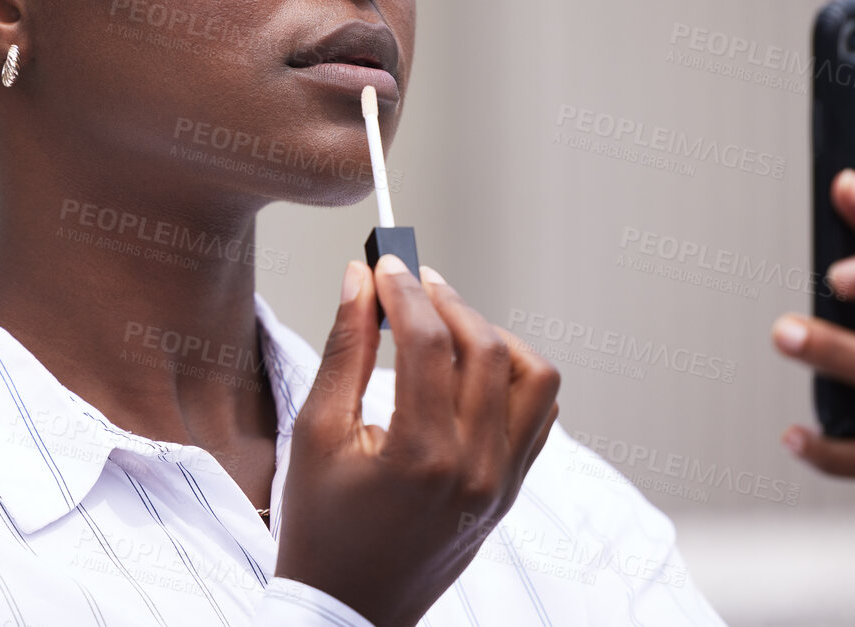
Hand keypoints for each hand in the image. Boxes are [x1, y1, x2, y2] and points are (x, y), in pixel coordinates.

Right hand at [275, 254, 560, 626]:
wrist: (348, 608)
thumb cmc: (319, 526)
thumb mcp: (315, 433)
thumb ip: (344, 349)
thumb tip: (360, 279)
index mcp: (420, 456)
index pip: (428, 343)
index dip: (404, 290)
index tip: (383, 262)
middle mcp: (475, 469)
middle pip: (487, 349)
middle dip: (446, 300)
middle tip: (409, 280)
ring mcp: (502, 483)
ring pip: (533, 378)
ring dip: (493, 335)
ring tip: (445, 324)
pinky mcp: (511, 491)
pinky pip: (540, 415)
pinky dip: (515, 377)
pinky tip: (472, 367)